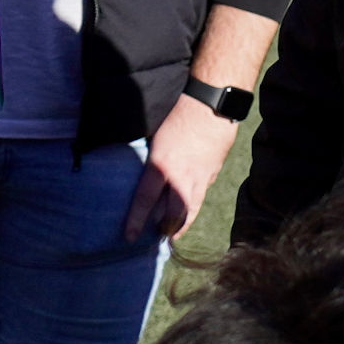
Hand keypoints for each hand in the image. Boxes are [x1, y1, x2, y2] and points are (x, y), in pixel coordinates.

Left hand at [125, 97, 239, 242]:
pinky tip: (188, 207)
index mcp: (160, 167)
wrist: (212, 106)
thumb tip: (146, 176)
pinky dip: (193, 204)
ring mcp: (200, 178)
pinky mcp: (213, 174)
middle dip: (164, 229)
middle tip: (156, 238)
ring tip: (173, 233)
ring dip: (181, 224)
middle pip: (172, 214)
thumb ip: (151, 161)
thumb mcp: (156, 139)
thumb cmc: (178, 114)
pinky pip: (201, 195)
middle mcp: (181, 178)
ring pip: (190, 210)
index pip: (144, 201)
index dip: (136, 221)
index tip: (129, 236)